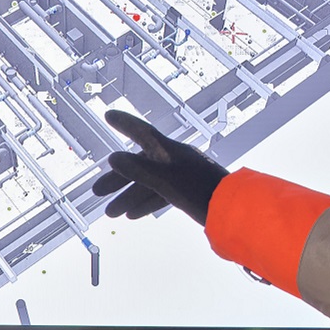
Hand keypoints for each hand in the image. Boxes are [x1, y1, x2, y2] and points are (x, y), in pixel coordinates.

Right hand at [89, 110, 228, 224]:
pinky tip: (133, 215)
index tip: (109, 115)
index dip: (124, 123)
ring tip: (110, 213)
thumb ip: (138, 170)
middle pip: (140, 165)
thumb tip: (113, 158)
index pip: (142, 132)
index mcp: (169, 151)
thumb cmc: (199, 191)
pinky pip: (161, 195)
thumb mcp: (165, 181)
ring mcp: (181, 176)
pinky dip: (146, 203)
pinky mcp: (188, 193)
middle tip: (96, 191)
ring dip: (129, 197)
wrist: (233, 210)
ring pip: (149, 184)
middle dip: (117, 179)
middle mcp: (174, 160)